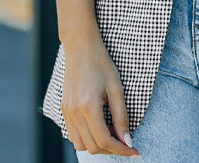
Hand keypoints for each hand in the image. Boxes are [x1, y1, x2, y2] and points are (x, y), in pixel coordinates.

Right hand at [61, 36, 140, 156]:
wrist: (81, 48)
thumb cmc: (101, 64)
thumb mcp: (117, 89)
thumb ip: (121, 117)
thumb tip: (127, 141)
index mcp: (88, 107)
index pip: (105, 141)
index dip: (121, 150)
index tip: (134, 151)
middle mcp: (74, 113)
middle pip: (92, 147)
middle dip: (111, 149)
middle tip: (125, 141)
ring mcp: (67, 112)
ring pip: (81, 144)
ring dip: (98, 145)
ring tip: (112, 133)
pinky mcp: (64, 109)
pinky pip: (73, 134)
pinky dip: (87, 137)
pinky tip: (99, 126)